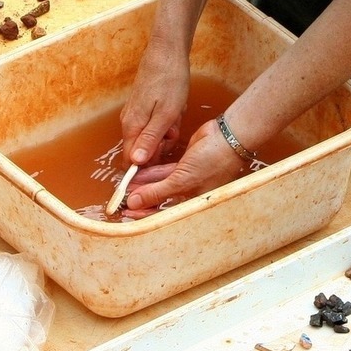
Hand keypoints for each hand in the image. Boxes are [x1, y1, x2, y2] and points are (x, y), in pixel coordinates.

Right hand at [120, 41, 189, 166]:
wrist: (167, 52)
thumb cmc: (170, 82)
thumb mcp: (166, 115)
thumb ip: (150, 139)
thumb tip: (136, 162)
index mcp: (132, 126)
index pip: (132, 160)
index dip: (149, 164)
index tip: (165, 153)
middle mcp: (128, 122)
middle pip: (143, 149)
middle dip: (161, 145)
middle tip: (174, 129)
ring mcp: (135, 113)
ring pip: (151, 136)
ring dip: (166, 131)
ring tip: (175, 115)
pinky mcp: (142, 106)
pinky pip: (154, 124)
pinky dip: (167, 121)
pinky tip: (174, 109)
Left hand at [122, 118, 244, 216]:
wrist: (227, 137)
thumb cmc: (213, 162)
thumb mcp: (182, 180)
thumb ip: (157, 191)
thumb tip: (134, 203)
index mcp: (194, 204)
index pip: (165, 214)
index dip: (145, 214)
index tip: (127, 213)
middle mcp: (191, 193)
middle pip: (162, 199)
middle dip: (143, 198)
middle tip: (123, 198)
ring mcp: (189, 177)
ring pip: (162, 184)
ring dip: (146, 184)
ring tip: (127, 184)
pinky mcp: (187, 164)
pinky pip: (166, 171)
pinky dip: (153, 172)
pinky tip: (139, 172)